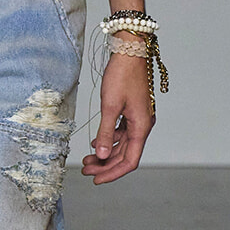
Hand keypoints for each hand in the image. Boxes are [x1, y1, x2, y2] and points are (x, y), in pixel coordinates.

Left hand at [80, 53, 154, 183]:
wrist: (130, 50)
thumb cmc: (122, 75)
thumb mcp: (109, 106)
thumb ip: (105, 132)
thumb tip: (100, 155)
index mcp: (141, 127)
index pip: (130, 160)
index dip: (113, 173)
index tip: (97, 179)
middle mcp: (143, 125)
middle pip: (125, 154)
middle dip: (105, 165)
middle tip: (86, 170)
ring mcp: (139, 118)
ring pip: (122, 144)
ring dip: (105, 153)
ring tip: (87, 159)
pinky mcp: (133, 111)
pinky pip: (122, 132)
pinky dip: (109, 140)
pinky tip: (96, 143)